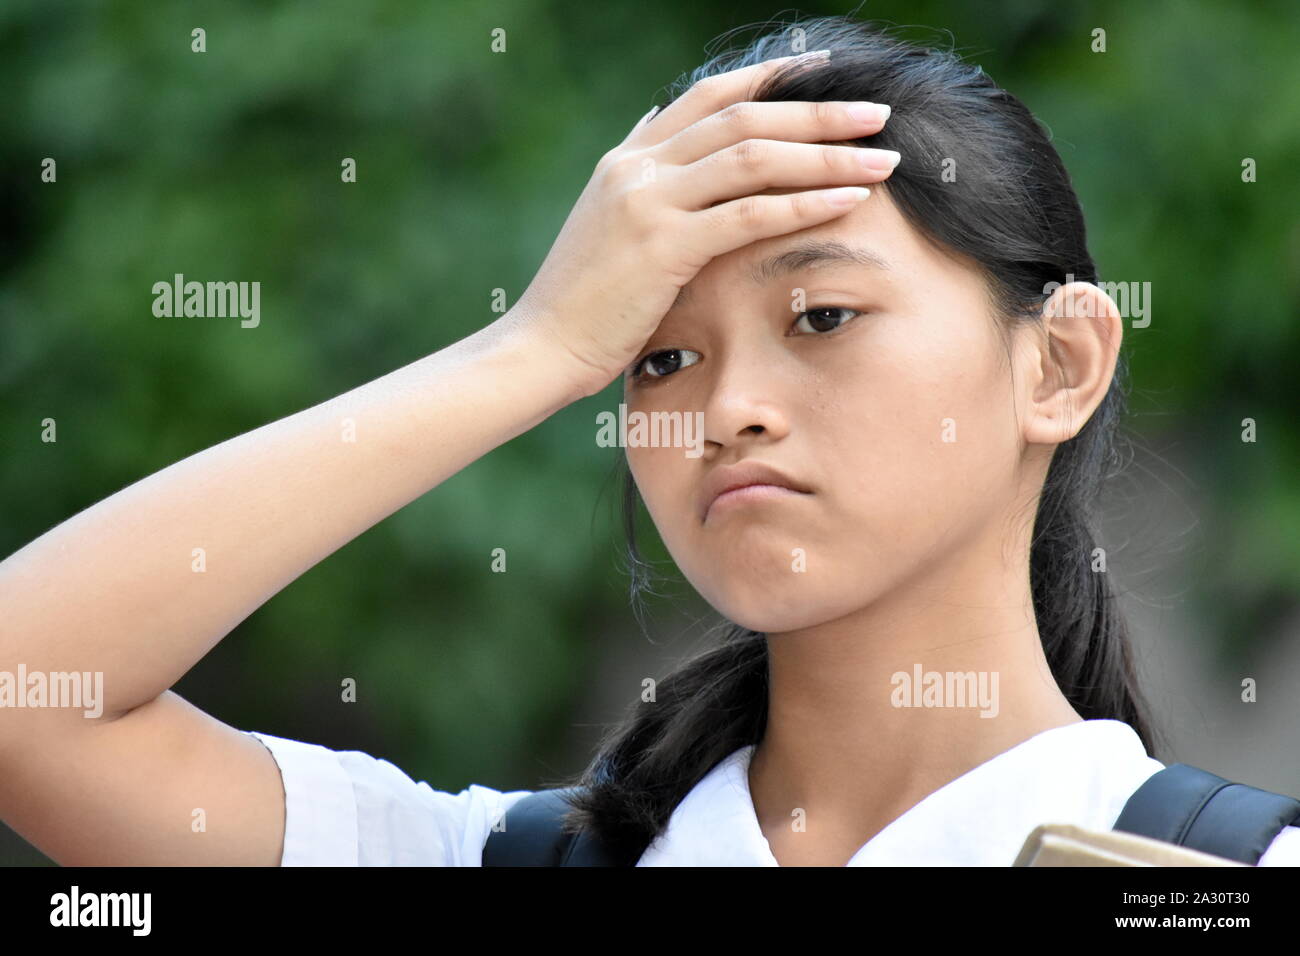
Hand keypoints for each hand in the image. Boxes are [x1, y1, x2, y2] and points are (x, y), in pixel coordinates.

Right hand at [511, 50, 898, 398]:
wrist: (540, 346)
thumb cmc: (582, 302)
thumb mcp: (608, 227)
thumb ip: (642, 182)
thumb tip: (663, 134)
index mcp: (628, 158)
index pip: (710, 96)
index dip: (772, 78)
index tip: (826, 73)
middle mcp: (638, 166)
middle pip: (744, 117)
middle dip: (818, 113)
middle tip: (877, 114)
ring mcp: (648, 201)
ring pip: (754, 157)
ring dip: (825, 155)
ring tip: (881, 158)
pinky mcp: (662, 245)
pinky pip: (749, 214)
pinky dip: (803, 203)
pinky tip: (847, 201)